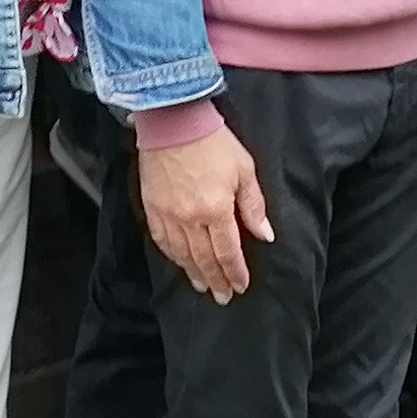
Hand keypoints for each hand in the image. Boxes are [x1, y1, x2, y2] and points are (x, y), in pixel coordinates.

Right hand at [139, 122, 275, 299]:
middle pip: (204, 259)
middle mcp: (191, 219)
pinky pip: (161, 240)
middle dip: (216, 280)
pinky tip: (178, 262)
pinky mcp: (152, 206)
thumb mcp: (244, 169)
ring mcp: (168, 214)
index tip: (240, 286)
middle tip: (222, 296)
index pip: (228, 252)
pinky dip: (171, 255)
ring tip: (202, 286)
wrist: (173, 121)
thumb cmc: (212, 141)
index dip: (235, 272)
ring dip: (193, 273)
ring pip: (182, 254)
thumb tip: (264, 234)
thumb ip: (253, 205)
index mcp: (216, 210)